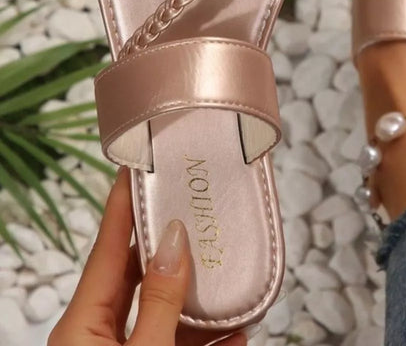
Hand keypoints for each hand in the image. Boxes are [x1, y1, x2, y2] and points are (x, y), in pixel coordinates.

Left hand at [48, 168, 246, 345]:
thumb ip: (160, 301)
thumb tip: (175, 243)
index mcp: (82, 326)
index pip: (105, 250)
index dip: (121, 205)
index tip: (134, 167)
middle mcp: (96, 336)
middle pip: (136, 276)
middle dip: (170, 248)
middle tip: (194, 214)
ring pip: (161, 313)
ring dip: (197, 302)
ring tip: (227, 276)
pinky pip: (176, 343)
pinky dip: (207, 339)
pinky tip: (234, 333)